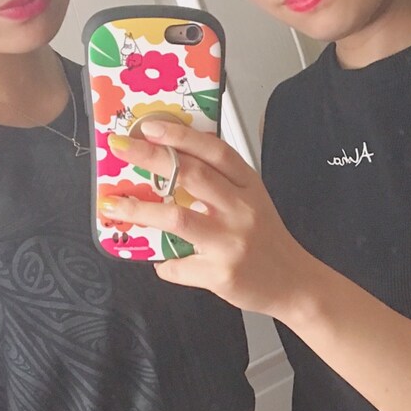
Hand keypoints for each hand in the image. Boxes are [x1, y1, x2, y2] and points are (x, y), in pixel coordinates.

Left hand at [101, 118, 310, 314]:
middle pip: (191, 175)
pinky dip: (164, 264)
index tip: (150, 126)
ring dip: (140, 210)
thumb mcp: (252, 201)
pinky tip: (162, 261)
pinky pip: (178, 266)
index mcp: (249, 186)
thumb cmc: (267, 240)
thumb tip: (168, 166)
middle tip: (120, 149)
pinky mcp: (221, 273)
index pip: (214, 151)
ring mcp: (230, 242)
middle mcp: (241, 210)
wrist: (294, 284)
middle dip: (150, 158)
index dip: (180, 135)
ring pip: (176, 218)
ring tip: (115, 207)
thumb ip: (220, 183)